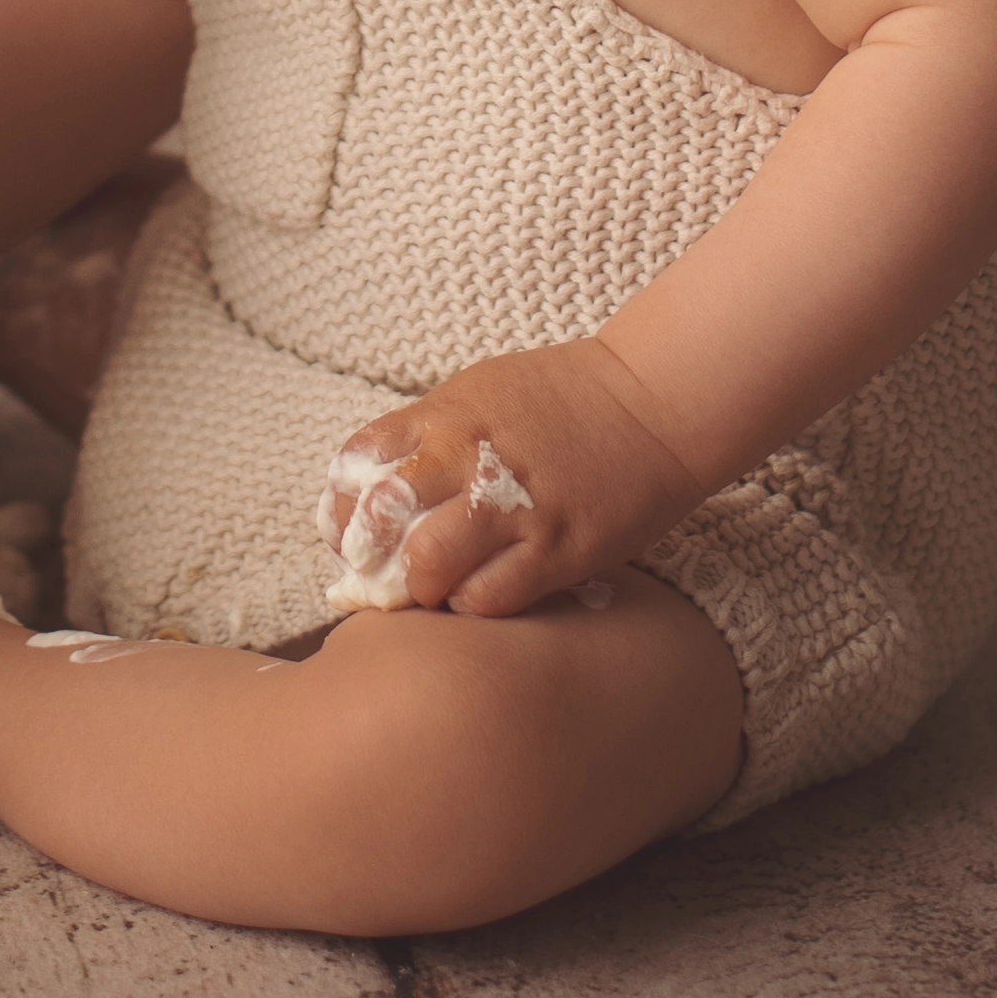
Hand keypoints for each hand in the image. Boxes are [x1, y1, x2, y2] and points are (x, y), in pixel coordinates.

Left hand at [319, 337, 709, 618]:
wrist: (656, 399)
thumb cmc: (567, 397)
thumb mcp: (482, 392)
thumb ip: (430, 435)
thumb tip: (378, 491)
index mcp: (445, 413)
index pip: (355, 463)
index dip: (340, 510)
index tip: (347, 536)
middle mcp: (469, 455)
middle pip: (382, 518)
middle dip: (372, 559)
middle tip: (384, 578)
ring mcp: (514, 504)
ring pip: (428, 564)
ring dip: (421, 587)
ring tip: (435, 590)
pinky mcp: (559, 546)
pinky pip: (489, 596)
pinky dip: (472, 605)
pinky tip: (481, 595)